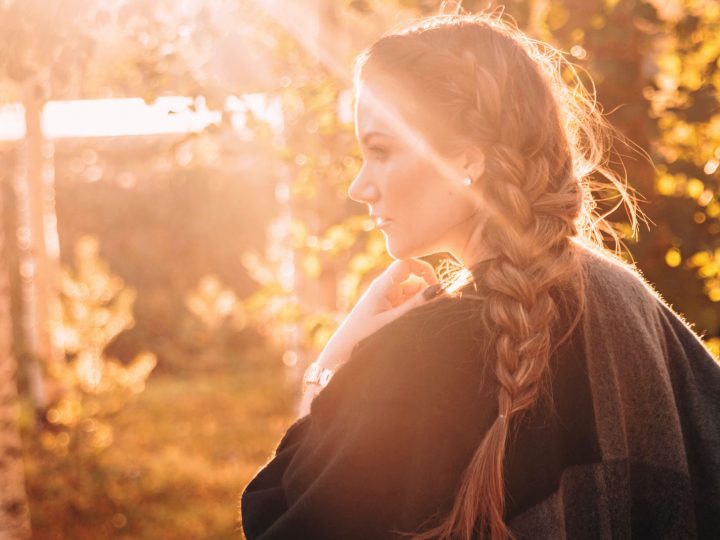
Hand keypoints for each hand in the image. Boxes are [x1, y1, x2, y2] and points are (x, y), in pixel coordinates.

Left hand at [318, 258, 442, 370]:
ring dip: (421, 305)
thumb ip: (416, 306)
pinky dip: (415, 311)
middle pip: (415, 280)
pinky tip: (416, 325)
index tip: (437, 287)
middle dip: (427, 293)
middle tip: (436, 311)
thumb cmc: (363, 337)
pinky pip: (407, 304)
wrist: (342, 352)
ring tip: (422, 323)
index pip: (407, 263)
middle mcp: (386, 288)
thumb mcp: (393, 322)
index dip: (424, 269)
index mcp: (383, 286)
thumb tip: (440, 289)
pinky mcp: (388, 309)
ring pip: (413, 294)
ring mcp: (387, 299)